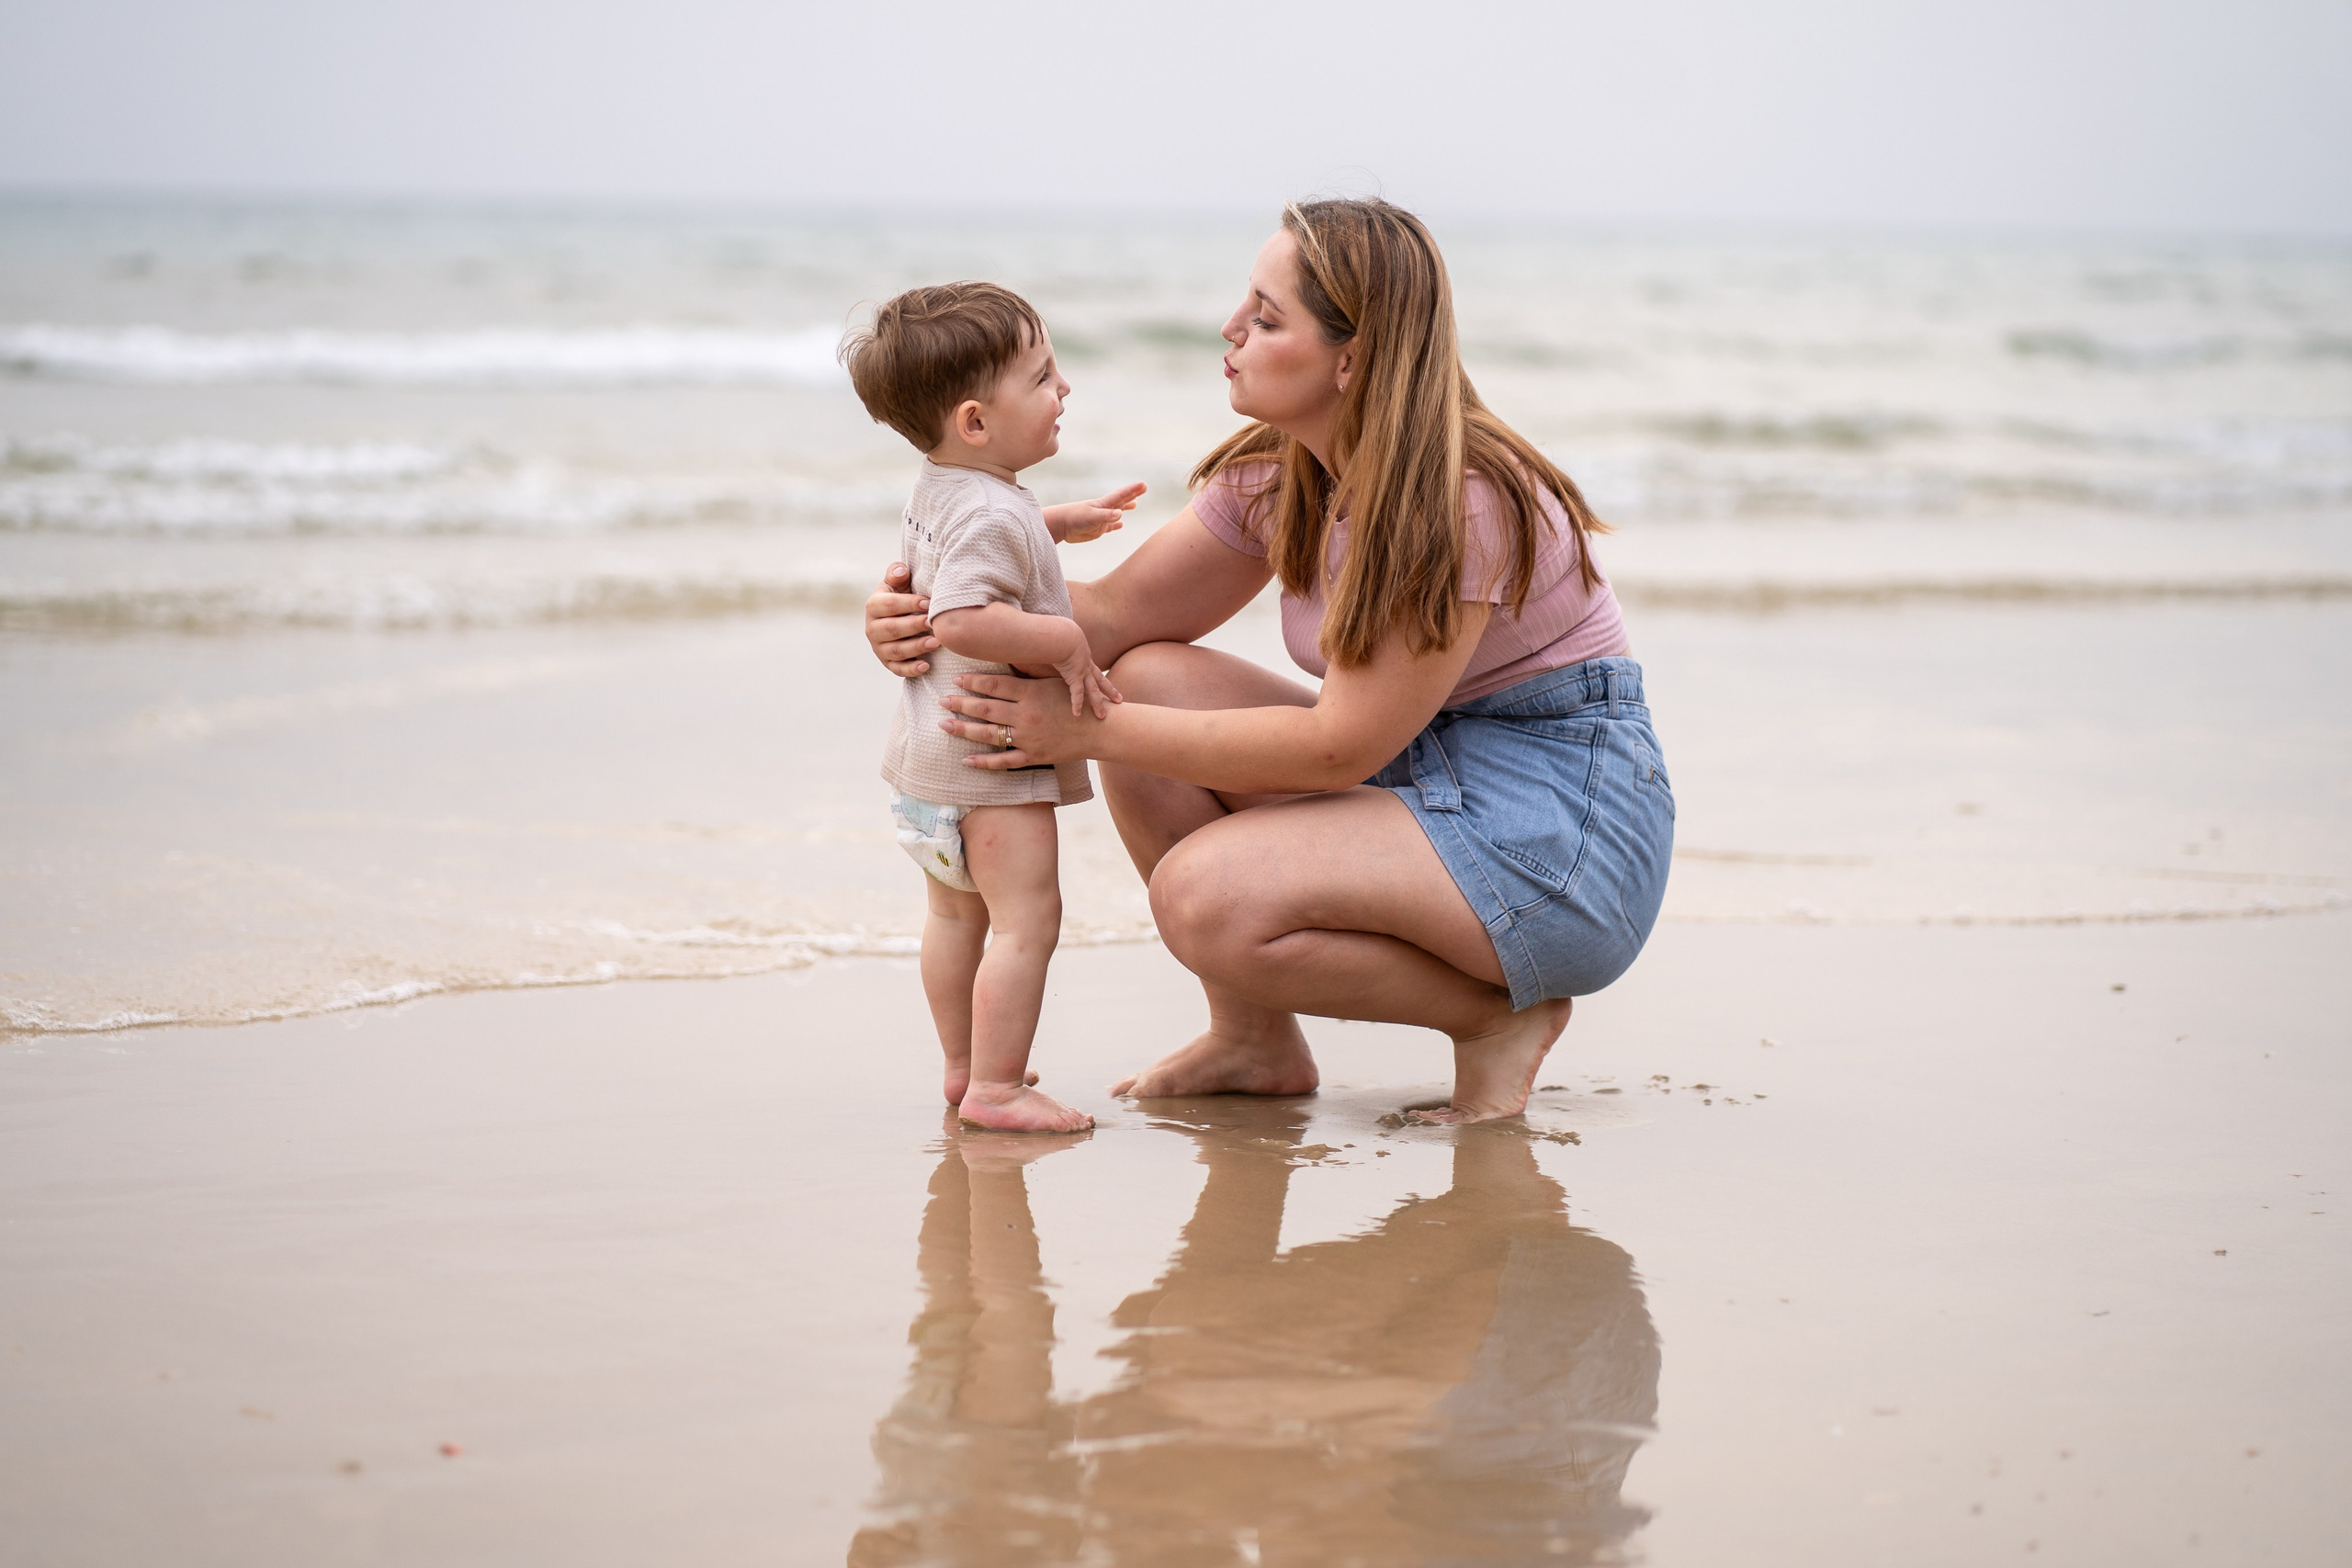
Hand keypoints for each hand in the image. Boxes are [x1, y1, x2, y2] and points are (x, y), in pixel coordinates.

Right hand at [866, 563, 936, 676]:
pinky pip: (898, 669)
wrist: (899, 617)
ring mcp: (879, 648)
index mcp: (873, 606)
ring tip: (936, 642)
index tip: (928, 603)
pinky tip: (926, 666)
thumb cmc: (902, 596)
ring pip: (896, 650)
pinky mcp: (888, 663)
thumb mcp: (898, 583)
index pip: (888, 605)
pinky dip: (911, 670)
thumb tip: (901, 570)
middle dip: (914, 626)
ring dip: (916, 647)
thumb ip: (897, 574)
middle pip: (892, 629)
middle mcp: (872, 629)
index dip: (908, 604)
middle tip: (933, 623)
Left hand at [939, 672, 1091, 770]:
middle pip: (985, 708)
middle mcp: (1026, 715)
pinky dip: (985, 761)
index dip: (973, 682)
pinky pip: (1004, 761)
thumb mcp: (1053, 682)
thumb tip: (1005, 658)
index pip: (995, 685)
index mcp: (1031, 693)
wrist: (1101, 729)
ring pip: (989, 734)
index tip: (956, 679)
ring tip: (944, 725)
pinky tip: (966, 760)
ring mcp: (1029, 737)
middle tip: (941, 700)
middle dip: (960, 704)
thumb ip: (1028, 676)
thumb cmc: (1076, 701)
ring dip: (964, 729)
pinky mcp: (1034, 755)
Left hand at [1044, 481, 1144, 542]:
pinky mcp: (1096, 529)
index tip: (1143, 485)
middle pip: (1121, 501)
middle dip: (1132, 494)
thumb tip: (1120, 514)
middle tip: (1143, 487)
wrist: (1059, 525)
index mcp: (1104, 505)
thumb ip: (1105, 516)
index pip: (1121, 496)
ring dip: (1125, 508)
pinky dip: (1116, 525)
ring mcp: (1101, 520)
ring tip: (1135, 504)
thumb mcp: (1091, 517)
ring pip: (1116, 513)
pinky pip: (1109, 527)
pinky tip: (1121, 524)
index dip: (1132, 490)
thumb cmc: (1074, 518)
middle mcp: (1104, 510)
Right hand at [1048, 626, 1121, 720]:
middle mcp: (1087, 664)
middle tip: (1119, 700)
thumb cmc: (1059, 632)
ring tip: (1102, 716)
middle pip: (1101, 681)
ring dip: (1098, 704)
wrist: (1063, 633)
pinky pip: (1078, 694)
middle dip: (1111, 691)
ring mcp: (1083, 671)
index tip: (1104, 682)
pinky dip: (1077, 704)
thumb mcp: (1062, 636)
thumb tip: (1048, 639)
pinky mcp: (1074, 676)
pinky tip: (1076, 714)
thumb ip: (1057, 640)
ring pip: (1094, 691)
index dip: (1098, 676)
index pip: (1093, 668)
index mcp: (1084, 655)